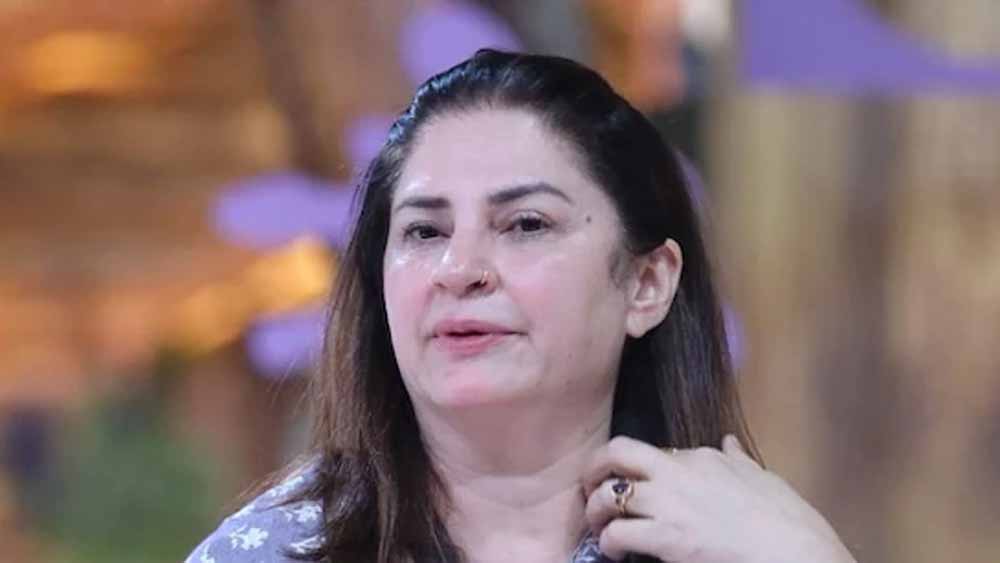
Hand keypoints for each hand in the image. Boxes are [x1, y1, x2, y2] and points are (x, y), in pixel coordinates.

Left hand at [581, 435, 856, 562]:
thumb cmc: (788, 524)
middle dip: (595, 467)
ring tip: (600, 526)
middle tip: (591, 488)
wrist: (797, 555)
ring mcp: (670, 503)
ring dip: (596, 510)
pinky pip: (617, 533)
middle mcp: (680, 472)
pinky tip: (615, 551)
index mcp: (704, 457)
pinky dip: (609, 542)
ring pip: (609, 493)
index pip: (653, 451)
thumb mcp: (764, 481)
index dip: (638, 470)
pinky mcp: (666, 537)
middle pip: (617, 451)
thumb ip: (738, 460)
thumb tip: (729, 442)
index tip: (635, 486)